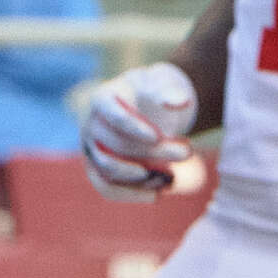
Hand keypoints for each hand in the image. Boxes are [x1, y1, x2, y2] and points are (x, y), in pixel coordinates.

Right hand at [81, 62, 196, 200]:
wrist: (144, 102)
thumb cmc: (153, 89)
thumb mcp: (163, 81)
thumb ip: (170, 90)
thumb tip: (180, 102)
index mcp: (103, 98)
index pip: (113, 115)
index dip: (134, 127)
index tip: (158, 137)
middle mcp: (90, 124)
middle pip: (115, 144)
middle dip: (152, 152)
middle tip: (187, 152)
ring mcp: (90, 148)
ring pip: (108, 168)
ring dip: (140, 177)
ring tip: (173, 178)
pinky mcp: (96, 168)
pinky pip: (105, 186)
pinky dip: (129, 194)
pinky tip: (156, 195)